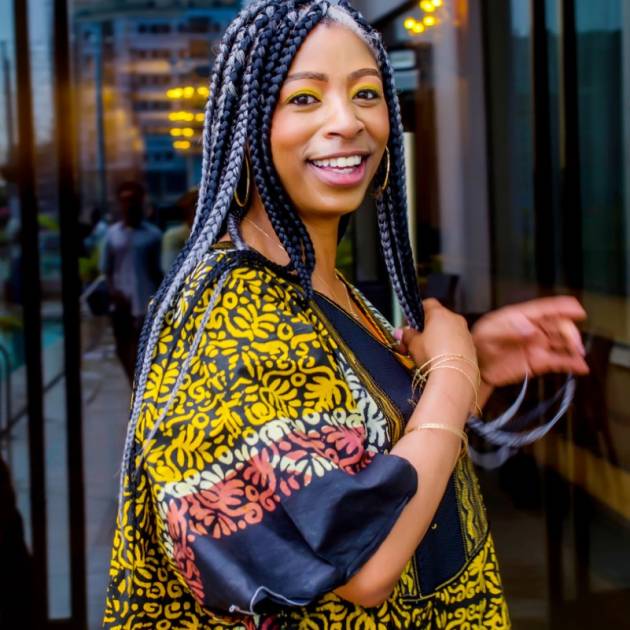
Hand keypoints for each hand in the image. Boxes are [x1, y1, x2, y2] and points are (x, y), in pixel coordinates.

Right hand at [394, 299, 476, 368]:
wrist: (455, 375)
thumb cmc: (433, 356)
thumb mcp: (413, 344)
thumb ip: (407, 335)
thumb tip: (402, 332)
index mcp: (440, 313)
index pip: (428, 303)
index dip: (418, 311)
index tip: (411, 322)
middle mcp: (455, 319)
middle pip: (439, 318)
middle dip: (427, 328)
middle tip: (416, 341)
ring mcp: (465, 333)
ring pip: (449, 331)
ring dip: (438, 339)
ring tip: (427, 354)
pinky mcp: (472, 347)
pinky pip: (457, 343)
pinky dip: (449, 348)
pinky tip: (440, 360)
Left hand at [471, 296, 589, 387]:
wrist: (474, 368)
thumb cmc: (477, 345)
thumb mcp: (488, 334)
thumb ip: (508, 330)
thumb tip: (530, 329)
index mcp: (520, 318)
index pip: (545, 309)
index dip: (562, 307)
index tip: (577, 309)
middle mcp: (532, 330)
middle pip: (558, 325)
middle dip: (569, 331)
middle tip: (573, 343)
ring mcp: (537, 346)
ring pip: (562, 342)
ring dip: (573, 346)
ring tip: (579, 353)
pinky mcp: (538, 362)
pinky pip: (559, 361)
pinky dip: (571, 363)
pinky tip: (581, 367)